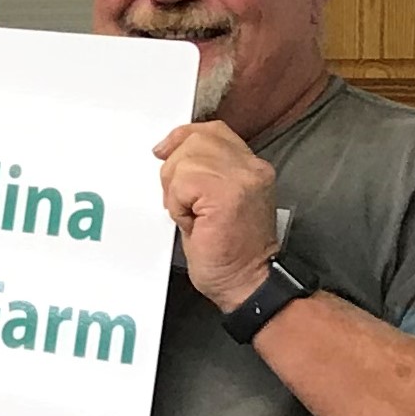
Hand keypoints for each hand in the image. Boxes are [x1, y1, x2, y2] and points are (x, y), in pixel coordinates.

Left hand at [155, 121, 279, 313]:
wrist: (248, 284)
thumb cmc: (229, 253)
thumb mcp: (215, 203)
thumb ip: (204, 173)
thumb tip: (169, 153)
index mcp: (250, 167)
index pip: (213, 131)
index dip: (182, 137)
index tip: (162, 152)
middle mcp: (252, 168)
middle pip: (195, 140)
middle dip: (175, 170)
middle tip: (182, 203)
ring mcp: (242, 179)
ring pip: (186, 160)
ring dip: (176, 192)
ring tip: (191, 217)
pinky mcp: (228, 195)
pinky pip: (183, 183)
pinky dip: (177, 205)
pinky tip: (192, 224)